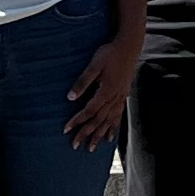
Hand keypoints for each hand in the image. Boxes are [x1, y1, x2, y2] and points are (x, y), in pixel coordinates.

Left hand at [68, 28, 146, 148]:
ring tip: (91, 148)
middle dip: (86, 134)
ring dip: (99, 135)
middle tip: (75, 146)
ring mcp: (120, 98)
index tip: (66, 130)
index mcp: (106, 91)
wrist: (129, 47)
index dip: (77, 121)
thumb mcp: (94, 64)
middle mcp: (114, 98)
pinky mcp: (123, 96)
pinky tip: (110, 138)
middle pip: (98, 121)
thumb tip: (70, 97)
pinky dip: (113, 128)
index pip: (89, 111)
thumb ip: (83, 81)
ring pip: (108, 122)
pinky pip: (118, 116)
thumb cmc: (110, 54)